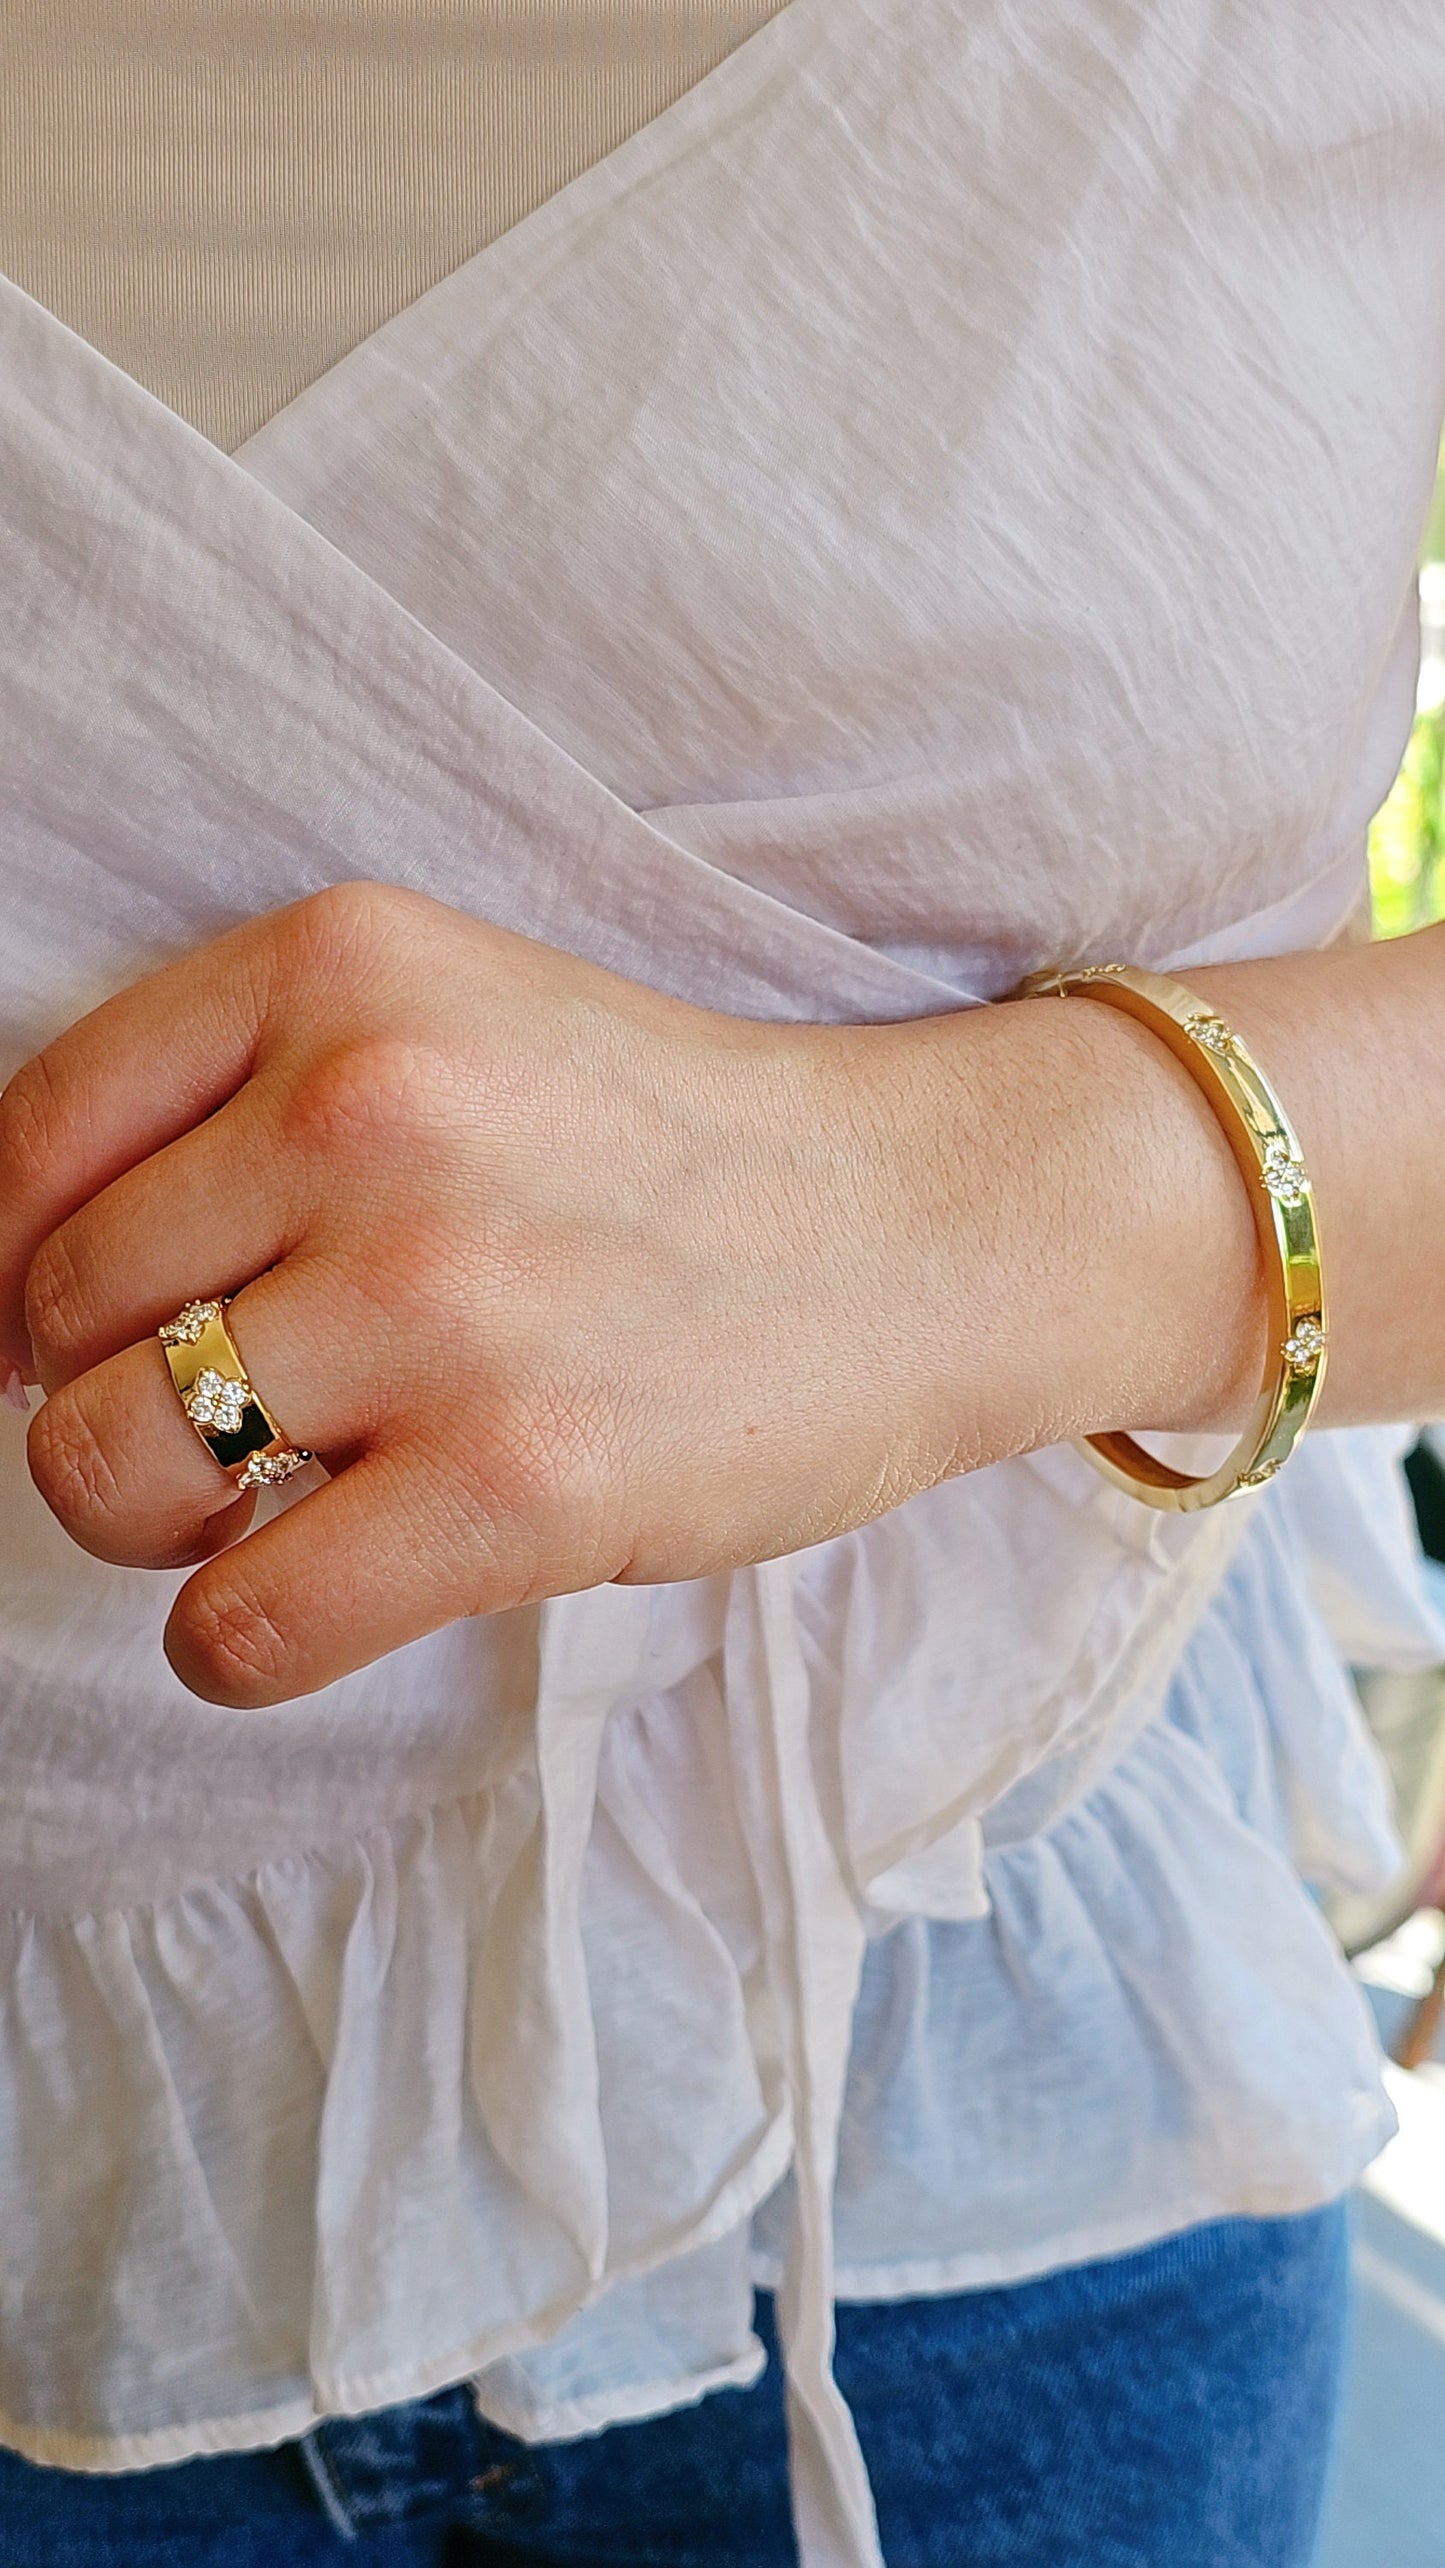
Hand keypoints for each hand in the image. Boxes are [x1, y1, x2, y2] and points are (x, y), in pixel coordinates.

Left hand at [0, 883, 975, 1705]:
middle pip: (56, 1313)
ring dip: (151, 1522)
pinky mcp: (516, 1479)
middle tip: (220, 1425)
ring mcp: (443, 1298)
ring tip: (258, 1510)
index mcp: (341, 969)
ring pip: (105, 1466)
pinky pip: (238, 1620)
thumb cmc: (679, 1149)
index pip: (35, 1138)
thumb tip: (23, 1300)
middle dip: (100, 1395)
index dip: (24, 1271)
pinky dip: (232, 1644)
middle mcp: (371, 1110)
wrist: (930, 1227)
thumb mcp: (461, 1022)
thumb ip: (253, 1103)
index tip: (81, 1333)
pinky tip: (309, 1603)